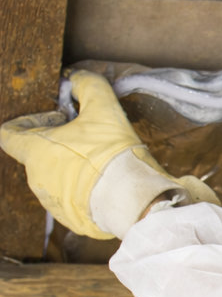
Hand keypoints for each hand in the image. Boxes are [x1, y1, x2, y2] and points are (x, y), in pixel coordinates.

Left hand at [0, 70, 217, 238]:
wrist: (133, 201)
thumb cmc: (113, 155)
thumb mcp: (105, 111)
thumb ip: (89, 87)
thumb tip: (78, 77)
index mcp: (35, 152)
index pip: (8, 133)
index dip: (28, 120)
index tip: (57, 117)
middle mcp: (36, 178)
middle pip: (37, 155)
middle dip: (59, 143)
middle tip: (88, 135)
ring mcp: (52, 202)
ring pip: (55, 178)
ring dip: (72, 167)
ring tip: (101, 161)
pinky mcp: (71, 219)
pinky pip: (73, 199)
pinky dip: (85, 189)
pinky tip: (107, 183)